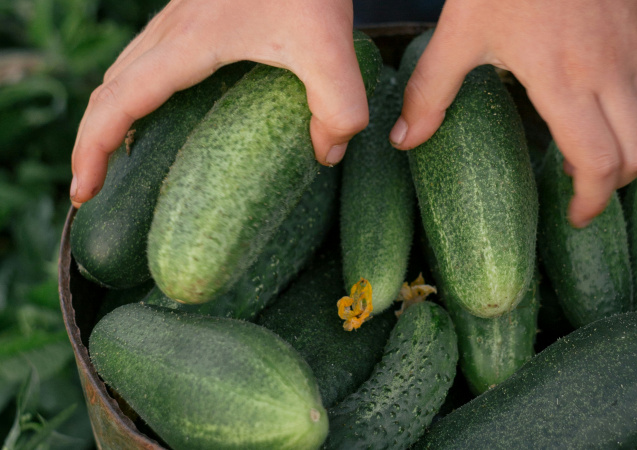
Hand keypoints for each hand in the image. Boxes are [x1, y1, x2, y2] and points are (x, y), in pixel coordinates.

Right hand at [70, 0, 366, 207]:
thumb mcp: (332, 48)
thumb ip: (338, 109)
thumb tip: (326, 154)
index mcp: (189, 43)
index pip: (118, 103)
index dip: (92, 150)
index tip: (83, 191)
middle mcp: (174, 29)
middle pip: (110, 88)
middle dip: (94, 140)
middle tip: (94, 184)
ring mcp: (183, 17)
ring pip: (127, 68)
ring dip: (114, 112)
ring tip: (123, 153)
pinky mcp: (201, 11)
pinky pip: (152, 56)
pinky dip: (140, 89)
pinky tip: (169, 106)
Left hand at [391, 0, 636, 226]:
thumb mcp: (458, 35)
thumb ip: (432, 93)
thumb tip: (404, 141)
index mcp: (564, 85)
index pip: (599, 166)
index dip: (592, 202)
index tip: (575, 215)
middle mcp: (610, 70)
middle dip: (619, 179)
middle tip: (587, 182)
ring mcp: (635, 41)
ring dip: (634, 134)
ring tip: (599, 136)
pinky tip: (610, 79)